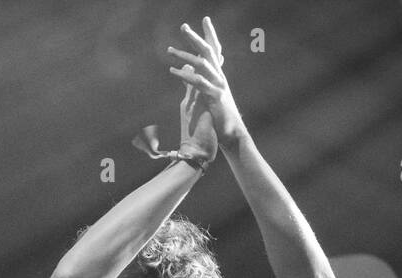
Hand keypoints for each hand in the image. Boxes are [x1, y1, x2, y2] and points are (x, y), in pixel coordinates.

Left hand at [167, 17, 246, 149]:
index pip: (214, 51)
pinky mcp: (215, 97)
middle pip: (208, 51)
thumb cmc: (218, 116)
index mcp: (218, 76)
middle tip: (184, 26)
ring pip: (202, 64)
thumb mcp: (206, 95)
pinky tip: (173, 70)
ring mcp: (218, 86)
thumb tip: (186, 67)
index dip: (209, 35)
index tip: (205, 20)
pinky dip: (185, 75)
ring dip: (184, 55)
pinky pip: (199, 83)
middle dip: (196, 37)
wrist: (232, 133)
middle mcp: (220, 77)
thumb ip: (195, 79)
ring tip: (169, 50)